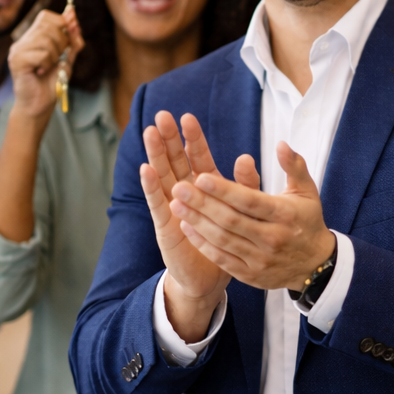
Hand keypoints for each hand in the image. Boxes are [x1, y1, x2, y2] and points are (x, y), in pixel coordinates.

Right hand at [8, 1, 83, 123]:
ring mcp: (18, 50)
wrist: (40, 105)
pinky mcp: (16, 60)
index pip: (46, 16)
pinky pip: (41, 54)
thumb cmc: (52, 82)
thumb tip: (72, 14)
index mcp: (33, 37)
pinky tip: (41, 72)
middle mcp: (23, 40)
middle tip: (57, 58)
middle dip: (62, 42)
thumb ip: (72, 39)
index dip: (61, 22)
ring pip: (46, 40)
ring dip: (54, 56)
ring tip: (47, 67)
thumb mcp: (68, 58)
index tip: (70, 35)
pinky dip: (47, 65)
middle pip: (48, 26)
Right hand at [140, 112, 239, 340]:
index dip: (192, 138)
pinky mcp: (165, 226)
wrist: (211, 277)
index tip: (187, 116)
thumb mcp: (241, 211)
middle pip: (175, 161)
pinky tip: (145, 169)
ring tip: (149, 133)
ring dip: (155, 155)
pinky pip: (157, 203)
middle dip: (168, 139)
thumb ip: (244, 186)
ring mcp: (172, 208)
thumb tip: (247, 157)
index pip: (197, 157)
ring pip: (163, 176)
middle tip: (162, 116)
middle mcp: (185, 194)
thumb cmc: (226, 241)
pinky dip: (151, 186)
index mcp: (204, 188)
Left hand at [170, 135, 335, 291]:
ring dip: (197, 223)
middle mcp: (272, 238)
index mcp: (284, 214)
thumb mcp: (307, 191)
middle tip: (179, 188)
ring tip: (175, 205)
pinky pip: (222, 259)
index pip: (249, 201)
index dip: (224, 190)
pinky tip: (187, 228)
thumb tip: (281, 144)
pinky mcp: (251, 275)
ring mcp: (260, 259)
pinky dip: (203, 244)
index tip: (200, 177)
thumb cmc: (307, 221)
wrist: (315, 266)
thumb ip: (294, 165)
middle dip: (202, 204)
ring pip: (223, 240)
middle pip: (231, 220)